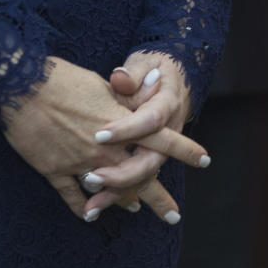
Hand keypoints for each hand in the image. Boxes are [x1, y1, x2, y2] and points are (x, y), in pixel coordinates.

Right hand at [2, 55, 206, 224]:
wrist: (21, 86)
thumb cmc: (63, 78)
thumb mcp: (101, 84)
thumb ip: (127, 97)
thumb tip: (152, 88)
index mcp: (120, 123)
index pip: (161, 138)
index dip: (184, 149)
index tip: (205, 159)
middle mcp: (105, 149)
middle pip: (139, 177)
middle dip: (159, 197)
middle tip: (173, 215)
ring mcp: (80, 164)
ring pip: (110, 191)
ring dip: (124, 201)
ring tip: (137, 210)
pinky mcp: (55, 171)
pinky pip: (73, 197)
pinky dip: (84, 206)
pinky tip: (90, 214)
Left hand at [82, 51, 200, 218]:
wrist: (175, 76)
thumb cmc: (156, 66)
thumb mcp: (146, 61)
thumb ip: (133, 72)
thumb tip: (121, 79)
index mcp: (167, 104)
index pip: (150, 122)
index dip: (126, 130)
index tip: (100, 135)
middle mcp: (167, 131)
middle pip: (149, 161)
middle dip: (122, 174)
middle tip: (92, 178)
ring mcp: (159, 147)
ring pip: (141, 176)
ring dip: (117, 193)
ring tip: (92, 206)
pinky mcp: (148, 155)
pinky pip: (136, 178)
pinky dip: (117, 194)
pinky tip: (94, 206)